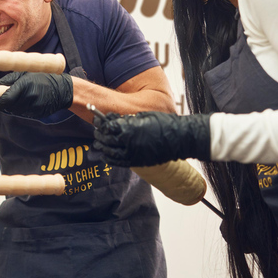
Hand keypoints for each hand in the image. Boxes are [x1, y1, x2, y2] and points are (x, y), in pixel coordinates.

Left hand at [0, 71, 72, 118]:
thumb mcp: (27, 73)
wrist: (62, 90)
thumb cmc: (44, 78)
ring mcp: (32, 108)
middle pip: (8, 107)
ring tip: (12, 100)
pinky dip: (18, 109)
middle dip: (1, 104)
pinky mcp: (36, 114)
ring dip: (9, 107)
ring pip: (14, 111)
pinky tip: (22, 103)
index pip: (5, 99)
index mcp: (24, 86)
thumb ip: (11, 79)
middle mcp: (28, 99)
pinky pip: (22, 113)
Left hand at [92, 111, 210, 166]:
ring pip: (110, 152)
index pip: (108, 126)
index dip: (101, 123)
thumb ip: (129, 119)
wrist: (180, 138)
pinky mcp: (138, 162)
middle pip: (107, 139)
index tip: (98, 120)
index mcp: (130, 128)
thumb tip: (117, 120)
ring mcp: (133, 154)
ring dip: (102, 147)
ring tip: (98, 143)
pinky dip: (109, 159)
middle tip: (96, 131)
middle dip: (99, 135)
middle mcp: (129, 142)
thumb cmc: (165, 123)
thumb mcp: (145, 115)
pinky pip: (119, 162)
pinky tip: (105, 156)